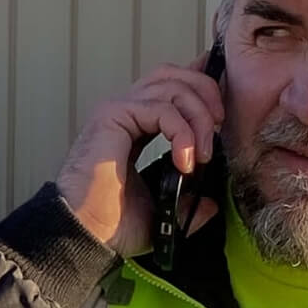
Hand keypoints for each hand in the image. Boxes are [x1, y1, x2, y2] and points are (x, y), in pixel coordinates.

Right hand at [56, 57, 224, 257]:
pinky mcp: (113, 116)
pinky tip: (185, 160)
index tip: (223, 111)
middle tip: (220, 128)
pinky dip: (182, 131)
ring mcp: (119, 110)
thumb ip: (187, 202)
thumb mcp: (162, 210)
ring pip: (173, 85)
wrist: (84, 233)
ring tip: (203, 152)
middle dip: (207, 94)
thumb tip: (211, 203)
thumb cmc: (110, 222)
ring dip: (199, 115)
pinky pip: (162, 108)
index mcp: (136, 126)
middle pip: (176, 75)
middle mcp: (127, 111)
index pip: (173, 88)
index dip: (202, 89)